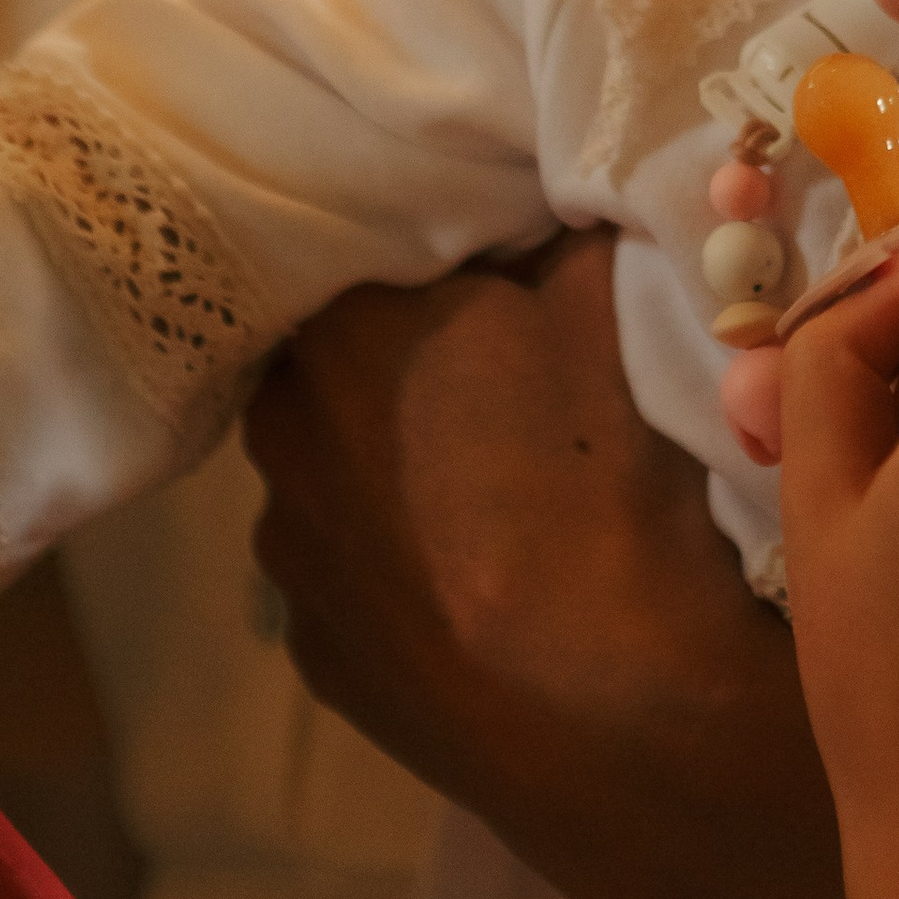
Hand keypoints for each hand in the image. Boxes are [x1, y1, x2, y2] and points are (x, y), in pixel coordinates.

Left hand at [242, 238, 863, 898]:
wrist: (620, 712)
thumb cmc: (613, 477)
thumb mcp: (611, 301)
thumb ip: (569, 227)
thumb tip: (562, 185)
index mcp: (334, 331)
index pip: (361, 245)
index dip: (434, 249)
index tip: (498, 261)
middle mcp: (278, 437)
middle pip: (338, 358)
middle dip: (407, 352)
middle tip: (507, 364)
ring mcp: (291, 564)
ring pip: (340, 471)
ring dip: (398, 461)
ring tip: (504, 482)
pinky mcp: (322, 663)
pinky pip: (358, 575)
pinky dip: (406, 562)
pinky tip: (487, 573)